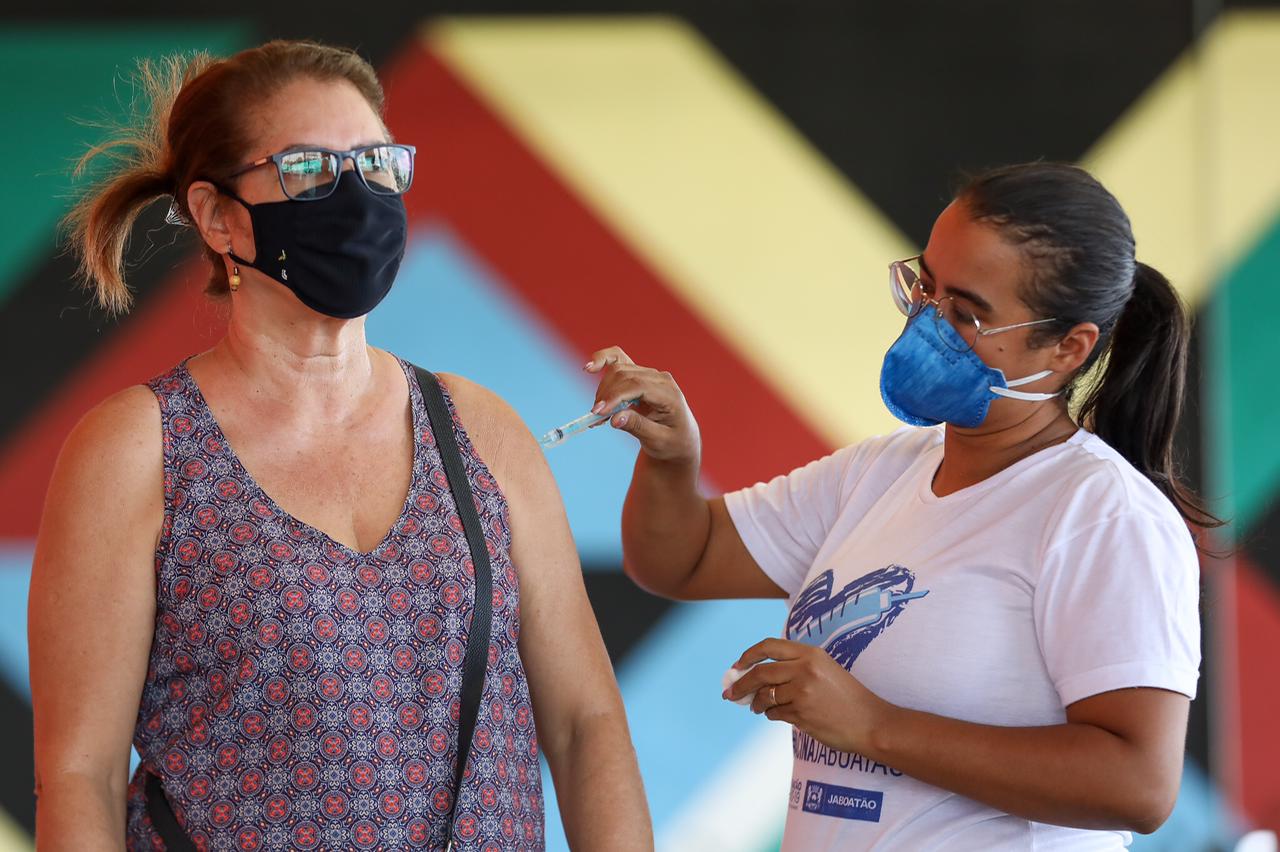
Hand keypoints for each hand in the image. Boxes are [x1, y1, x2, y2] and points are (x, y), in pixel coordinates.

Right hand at [585, 346, 701, 465]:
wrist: (678, 439)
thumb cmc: (672, 442)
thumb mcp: (658, 441)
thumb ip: (638, 427)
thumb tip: (614, 419)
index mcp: (670, 394)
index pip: (638, 386)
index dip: (615, 396)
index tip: (598, 412)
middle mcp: (660, 378)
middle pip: (624, 376)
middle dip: (606, 395)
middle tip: (596, 419)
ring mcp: (649, 374)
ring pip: (617, 370)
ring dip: (602, 390)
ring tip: (598, 414)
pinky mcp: (638, 374)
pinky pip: (618, 359)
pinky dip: (602, 360)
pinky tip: (589, 367)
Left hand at [725, 638, 895, 754]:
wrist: (871, 723)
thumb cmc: (848, 698)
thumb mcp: (825, 670)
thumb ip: (795, 667)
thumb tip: (756, 675)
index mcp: (811, 654)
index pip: (769, 647)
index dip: (748, 655)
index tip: (736, 666)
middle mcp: (805, 669)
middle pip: (760, 673)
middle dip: (740, 684)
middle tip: (729, 694)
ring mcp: (802, 692)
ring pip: (764, 696)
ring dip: (757, 704)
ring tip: (757, 707)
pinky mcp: (801, 714)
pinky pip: (774, 713)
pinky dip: (771, 714)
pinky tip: (778, 715)